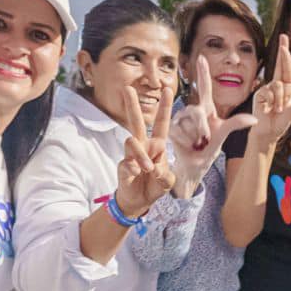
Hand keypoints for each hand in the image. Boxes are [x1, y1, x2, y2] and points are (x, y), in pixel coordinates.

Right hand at [114, 84, 175, 216]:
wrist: (139, 202)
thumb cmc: (154, 186)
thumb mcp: (167, 182)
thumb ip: (165, 175)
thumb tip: (154, 166)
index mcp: (157, 146)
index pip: (161, 123)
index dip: (164, 107)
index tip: (168, 89)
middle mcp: (143, 146)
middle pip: (136, 121)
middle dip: (132, 105)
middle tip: (128, 88)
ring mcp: (131, 154)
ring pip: (132, 141)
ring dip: (142, 155)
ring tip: (148, 170)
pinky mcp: (122, 164)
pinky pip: (127, 161)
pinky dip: (134, 168)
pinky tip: (136, 174)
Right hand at [169, 56, 258, 194]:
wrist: (194, 167)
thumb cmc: (209, 150)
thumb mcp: (223, 136)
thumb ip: (236, 124)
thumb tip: (255, 119)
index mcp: (206, 110)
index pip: (204, 87)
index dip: (203, 72)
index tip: (202, 56)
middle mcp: (192, 111)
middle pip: (196, 111)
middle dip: (201, 128)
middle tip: (205, 141)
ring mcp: (180, 118)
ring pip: (187, 123)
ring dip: (194, 138)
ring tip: (196, 144)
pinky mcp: (170, 128)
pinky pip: (178, 132)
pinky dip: (185, 142)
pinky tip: (187, 146)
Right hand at [248, 36, 290, 148]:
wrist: (267, 133)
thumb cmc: (279, 123)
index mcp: (286, 87)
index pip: (287, 67)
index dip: (285, 54)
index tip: (285, 40)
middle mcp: (277, 85)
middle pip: (280, 65)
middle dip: (283, 52)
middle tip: (284, 37)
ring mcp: (267, 89)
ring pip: (278, 85)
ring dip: (280, 100)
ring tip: (277, 109)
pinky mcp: (260, 94)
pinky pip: (270, 93)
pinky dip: (272, 102)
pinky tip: (268, 109)